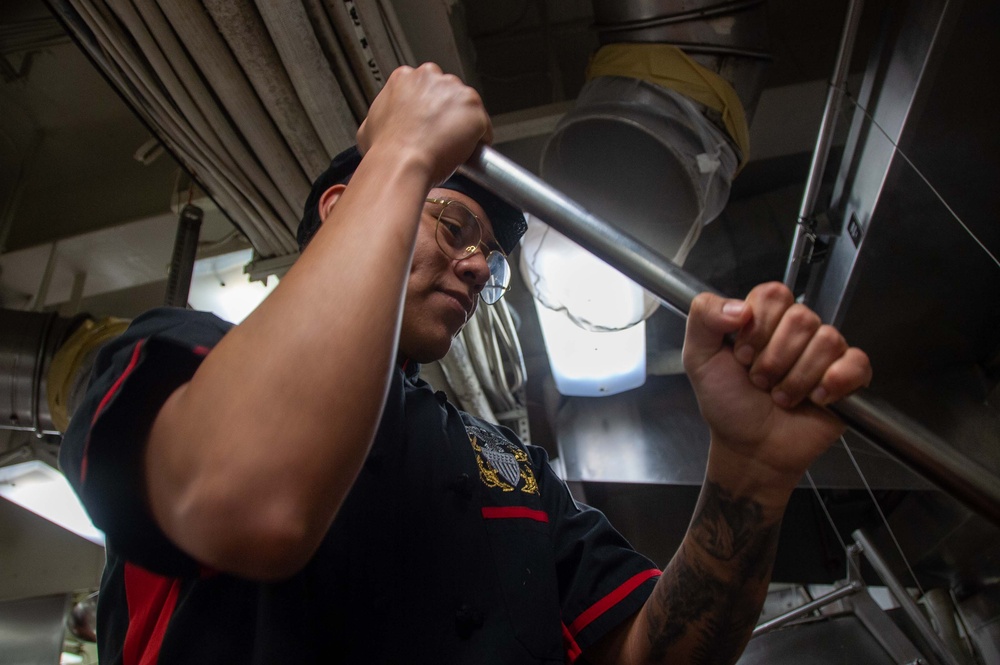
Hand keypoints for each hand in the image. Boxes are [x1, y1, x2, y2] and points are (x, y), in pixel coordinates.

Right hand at [357, 63, 492, 186]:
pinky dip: (479, 139)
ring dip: (463, 124)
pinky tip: (467, 152)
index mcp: (404, 77)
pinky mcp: (474, 108)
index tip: (426, 123)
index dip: (427, 109)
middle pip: (447, 93)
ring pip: (466, 107)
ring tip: (453, 146)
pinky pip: (483, 125)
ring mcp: (454, 90)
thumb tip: (383, 124)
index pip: (424, 88)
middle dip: (445, 112)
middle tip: (439, 136)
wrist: (401, 164)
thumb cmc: (385, 150)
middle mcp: (430, 76)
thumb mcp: (369, 126)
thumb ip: (381, 116)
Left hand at [683, 283, 871, 491]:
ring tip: (781, 396)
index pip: (774, 295)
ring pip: (827, 340)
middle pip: (802, 318)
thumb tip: (739, 307)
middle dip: (774, 358)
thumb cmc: (727, 403)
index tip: (742, 355)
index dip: (758, 327)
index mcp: (764, 319)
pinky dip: (834, 382)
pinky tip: (815, 398)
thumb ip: (704, 317)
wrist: (749, 447)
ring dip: (796, 378)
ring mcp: (824, 354)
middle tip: (760, 380)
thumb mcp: (699, 358)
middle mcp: (796, 331)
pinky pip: (856, 363)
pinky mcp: (848, 378)